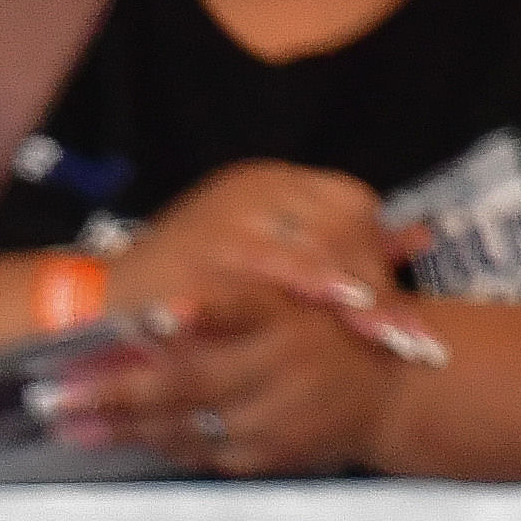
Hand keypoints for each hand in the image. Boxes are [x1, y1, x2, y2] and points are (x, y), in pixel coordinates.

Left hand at [50, 258, 427, 479]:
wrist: (390, 392)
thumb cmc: (327, 331)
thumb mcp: (295, 295)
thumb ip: (232, 303)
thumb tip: (151, 317)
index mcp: (285, 314)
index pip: (241, 308)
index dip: (200, 312)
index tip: (153, 316)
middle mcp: (278, 365)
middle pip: (189, 379)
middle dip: (117, 390)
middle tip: (59, 392)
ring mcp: (272, 416)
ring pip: (183, 423)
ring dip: (118, 426)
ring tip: (66, 422)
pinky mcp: (266, 454)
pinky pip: (198, 449)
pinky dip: (155, 440)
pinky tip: (112, 437)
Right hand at [99, 163, 397, 329]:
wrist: (99, 303)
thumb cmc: (185, 288)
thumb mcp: (265, 260)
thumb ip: (338, 250)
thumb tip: (421, 237)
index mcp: (270, 184)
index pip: (349, 205)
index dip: (378, 253)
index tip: (396, 305)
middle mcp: (254, 188)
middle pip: (342, 224)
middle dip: (378, 283)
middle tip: (410, 336)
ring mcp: (232, 211)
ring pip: (316, 242)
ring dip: (357, 290)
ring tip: (389, 336)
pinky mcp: (210, 243)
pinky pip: (272, 263)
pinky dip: (310, 283)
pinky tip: (340, 307)